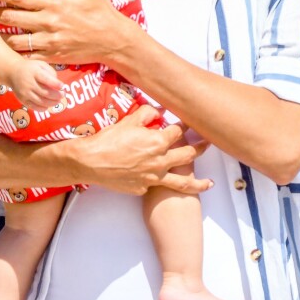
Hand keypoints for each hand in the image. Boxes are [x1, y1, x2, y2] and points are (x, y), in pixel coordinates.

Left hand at [0, 0, 132, 65]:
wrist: (115, 41)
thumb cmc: (101, 13)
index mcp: (55, 3)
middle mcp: (49, 22)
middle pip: (11, 18)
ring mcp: (50, 41)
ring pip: (15, 40)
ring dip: (3, 36)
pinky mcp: (53, 57)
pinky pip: (27, 57)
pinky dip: (17, 54)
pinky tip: (11, 49)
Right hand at [8, 59, 65, 110]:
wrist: (12, 73)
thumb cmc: (30, 69)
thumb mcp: (40, 64)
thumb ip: (50, 72)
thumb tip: (58, 84)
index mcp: (34, 72)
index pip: (46, 79)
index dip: (55, 84)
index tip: (62, 86)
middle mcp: (28, 83)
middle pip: (45, 92)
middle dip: (56, 95)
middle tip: (63, 94)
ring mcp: (25, 93)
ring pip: (41, 101)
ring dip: (52, 103)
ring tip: (58, 101)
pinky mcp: (22, 100)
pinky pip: (34, 107)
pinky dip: (43, 108)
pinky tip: (48, 105)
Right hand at [74, 105, 211, 195]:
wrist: (90, 162)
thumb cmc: (108, 140)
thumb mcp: (129, 120)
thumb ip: (148, 113)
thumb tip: (159, 111)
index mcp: (158, 142)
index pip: (179, 131)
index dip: (185, 124)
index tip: (191, 121)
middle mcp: (160, 161)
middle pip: (189, 155)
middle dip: (201, 148)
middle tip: (209, 144)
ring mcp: (153, 178)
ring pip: (183, 183)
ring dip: (198, 183)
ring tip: (209, 184)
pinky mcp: (143, 188)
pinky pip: (157, 185)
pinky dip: (162, 182)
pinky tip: (164, 182)